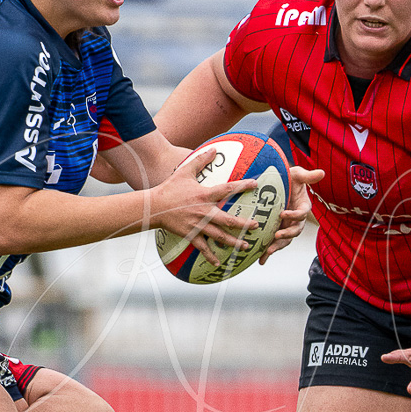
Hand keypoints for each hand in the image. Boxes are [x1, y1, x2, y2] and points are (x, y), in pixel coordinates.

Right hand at [150, 144, 258, 265]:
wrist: (153, 207)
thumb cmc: (169, 188)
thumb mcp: (185, 171)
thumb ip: (201, 160)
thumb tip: (214, 148)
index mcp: (204, 195)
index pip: (227, 189)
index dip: (242, 186)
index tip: (255, 184)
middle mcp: (204, 211)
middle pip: (228, 220)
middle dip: (244, 224)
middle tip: (256, 225)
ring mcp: (198, 225)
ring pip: (219, 236)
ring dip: (234, 242)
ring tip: (246, 246)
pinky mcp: (190, 235)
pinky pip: (203, 247)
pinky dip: (211, 256)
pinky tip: (219, 263)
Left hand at [260, 164, 324, 262]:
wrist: (277, 185)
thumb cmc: (289, 178)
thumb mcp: (297, 175)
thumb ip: (308, 176)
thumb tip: (322, 173)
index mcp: (303, 207)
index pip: (302, 213)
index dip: (294, 215)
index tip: (283, 213)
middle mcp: (296, 219)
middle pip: (295, 230)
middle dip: (287, 235)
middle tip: (277, 235)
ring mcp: (287, 226)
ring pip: (285, 240)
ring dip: (277, 246)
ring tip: (268, 251)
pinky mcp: (277, 231)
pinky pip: (274, 243)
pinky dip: (268, 252)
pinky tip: (261, 259)